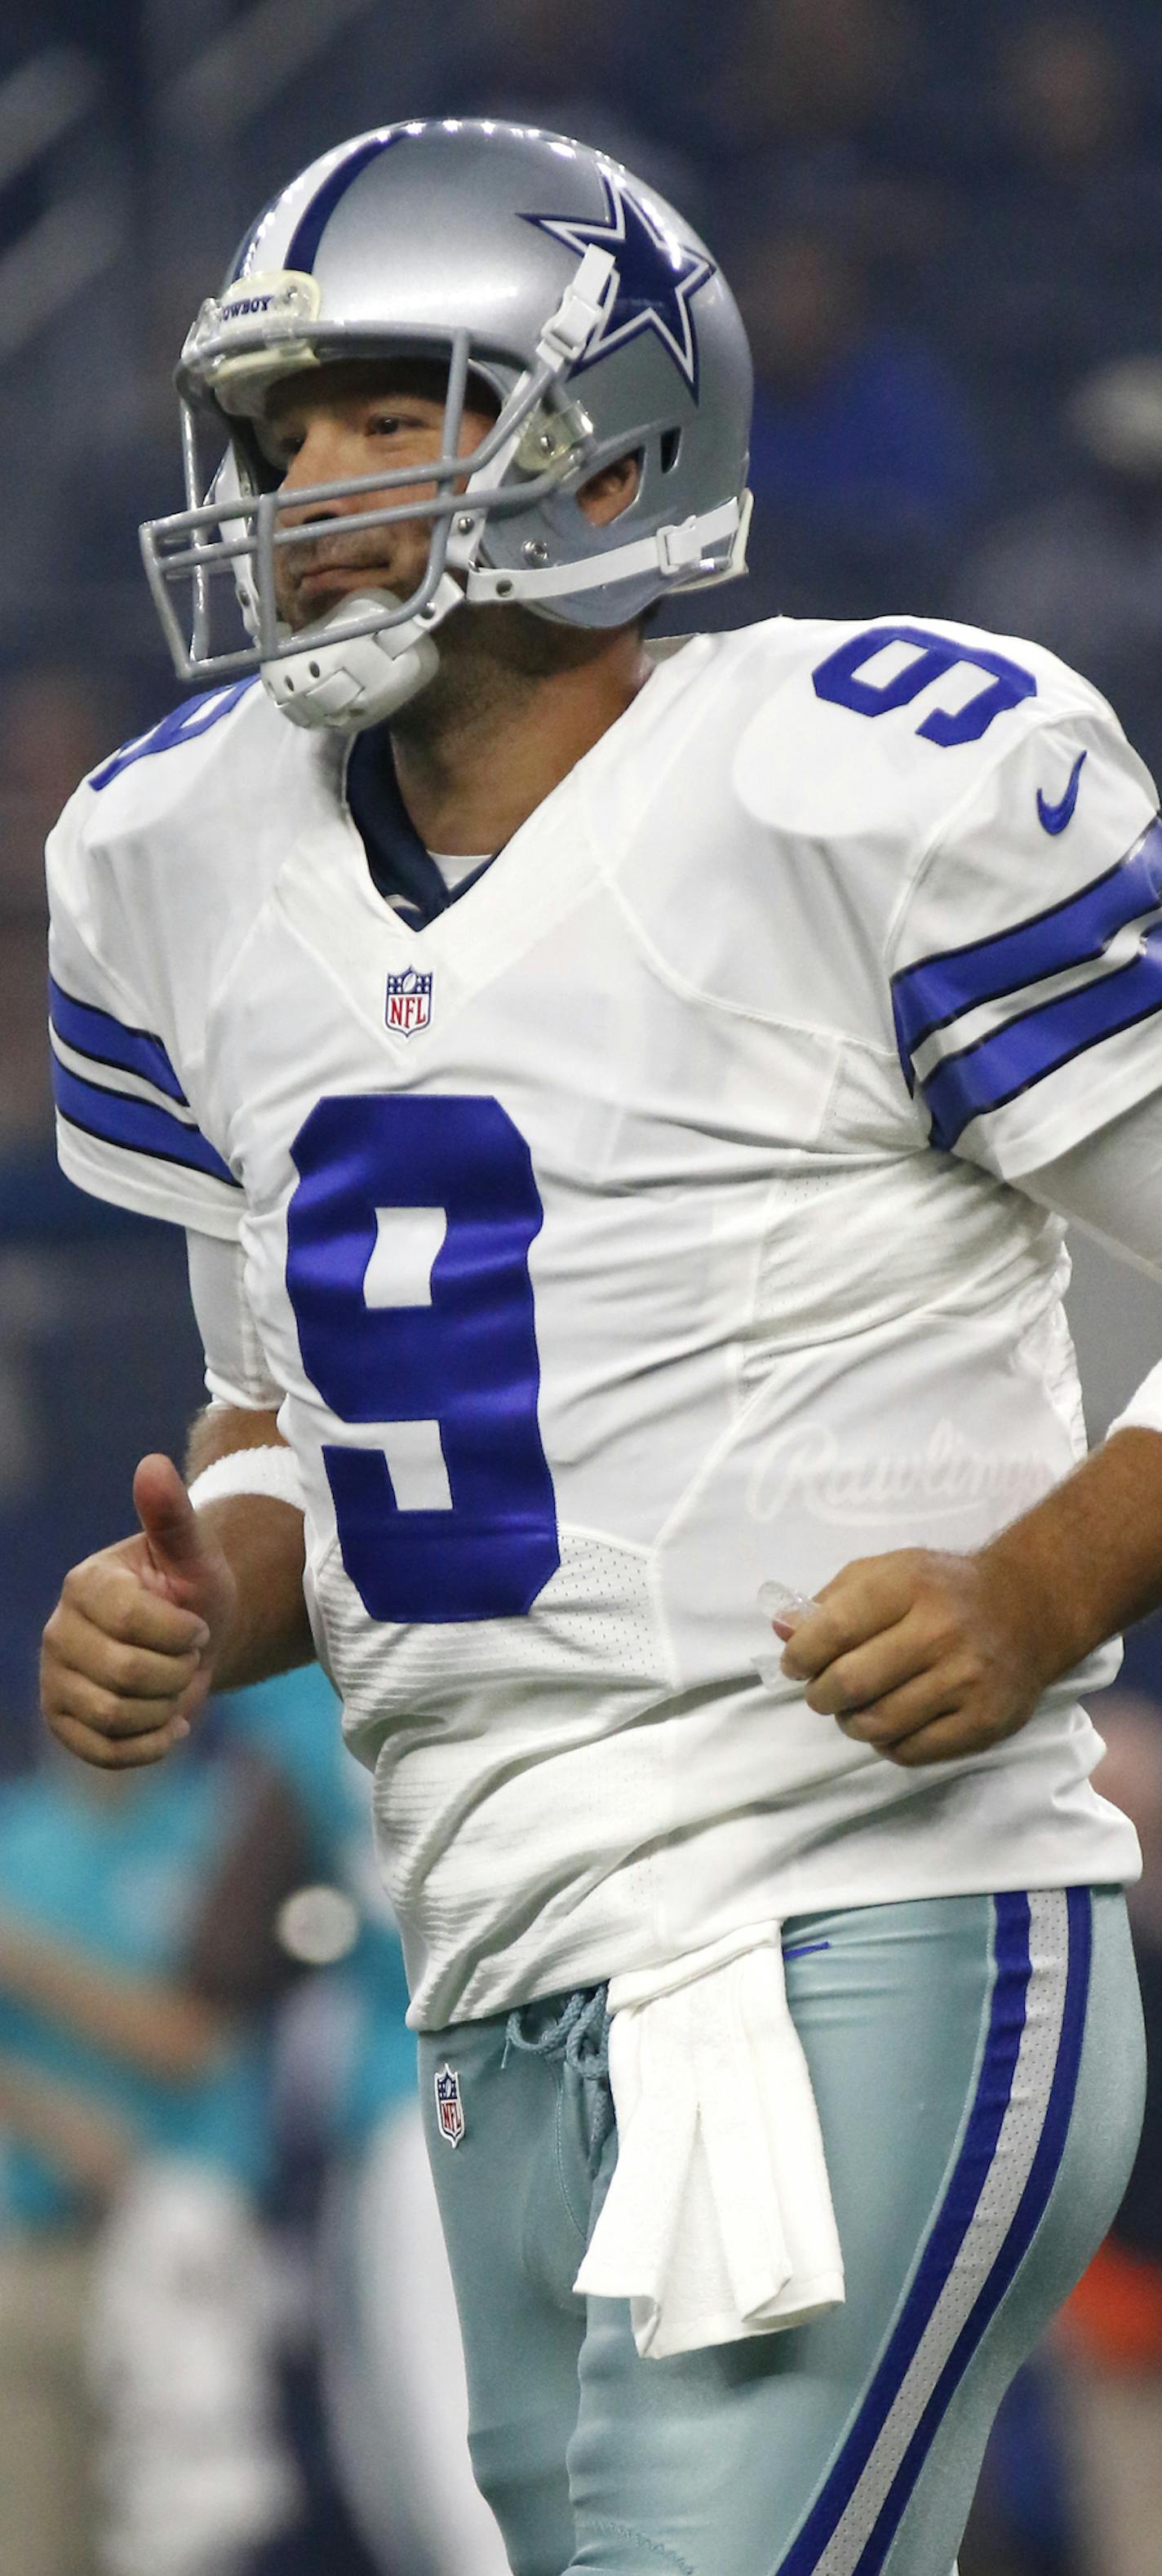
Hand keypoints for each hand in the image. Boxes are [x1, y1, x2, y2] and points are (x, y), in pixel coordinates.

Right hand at [40, 1454, 235, 1768]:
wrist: (190, 1644)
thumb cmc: (193, 1593)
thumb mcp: (195, 1555)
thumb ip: (173, 1515)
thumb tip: (153, 1464)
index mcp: (86, 1584)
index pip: (132, 1621)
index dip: (180, 1632)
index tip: (197, 1627)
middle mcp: (58, 1631)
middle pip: (123, 1675)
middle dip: (176, 1673)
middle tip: (188, 1660)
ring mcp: (54, 1678)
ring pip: (113, 1716)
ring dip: (164, 1708)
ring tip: (176, 1688)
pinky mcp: (62, 1721)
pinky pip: (101, 1751)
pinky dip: (148, 1747)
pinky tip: (170, 1726)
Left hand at [774, 1546, 1055, 1766]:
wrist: (1029, 1608)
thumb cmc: (942, 1589)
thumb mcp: (887, 1572)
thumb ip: (831, 1600)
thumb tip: (783, 1631)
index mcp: (909, 1585)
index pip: (832, 1629)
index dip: (800, 1655)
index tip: (797, 1664)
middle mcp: (940, 1631)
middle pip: (849, 1683)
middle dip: (820, 1695)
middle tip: (822, 1692)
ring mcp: (966, 1679)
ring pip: (877, 1724)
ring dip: (851, 1722)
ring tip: (855, 1708)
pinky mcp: (984, 1721)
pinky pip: (911, 1751)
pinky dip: (888, 1743)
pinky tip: (892, 1723)